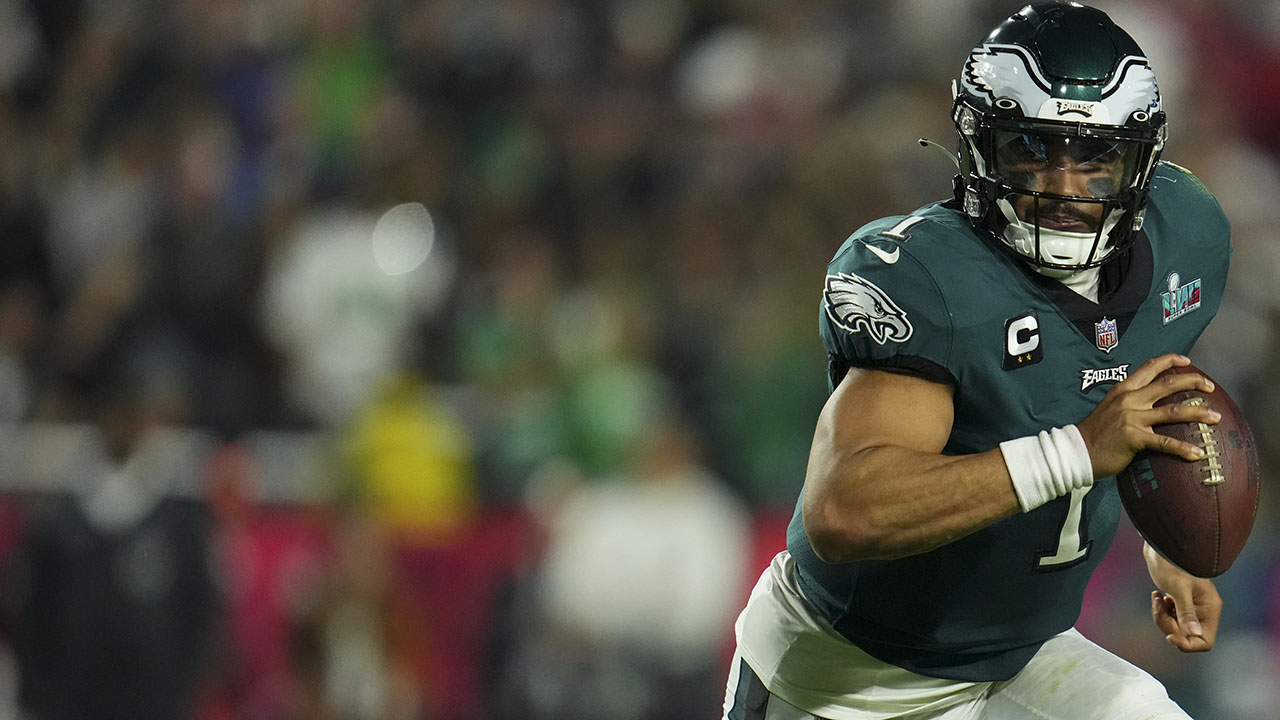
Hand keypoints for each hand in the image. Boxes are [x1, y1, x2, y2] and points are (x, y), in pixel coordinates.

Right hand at [1076, 353, 1218, 477]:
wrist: (1076, 451)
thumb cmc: (1094, 433)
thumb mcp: (1109, 408)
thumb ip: (1129, 402)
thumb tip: (1149, 403)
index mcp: (1123, 389)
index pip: (1149, 367)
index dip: (1170, 361)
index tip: (1187, 361)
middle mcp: (1129, 399)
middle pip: (1167, 384)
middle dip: (1193, 382)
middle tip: (1210, 387)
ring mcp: (1132, 418)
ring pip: (1173, 411)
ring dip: (1198, 413)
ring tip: (1216, 418)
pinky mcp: (1134, 438)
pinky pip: (1165, 441)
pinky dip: (1183, 448)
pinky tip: (1197, 452)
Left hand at [1144, 542, 1220, 651]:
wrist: (1160, 547)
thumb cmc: (1171, 563)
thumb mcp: (1178, 588)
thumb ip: (1186, 611)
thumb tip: (1193, 634)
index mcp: (1209, 608)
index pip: (1204, 641)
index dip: (1187, 643)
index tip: (1170, 635)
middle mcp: (1203, 610)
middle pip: (1186, 635)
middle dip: (1168, 624)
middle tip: (1160, 606)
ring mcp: (1191, 607)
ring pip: (1175, 627)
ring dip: (1162, 615)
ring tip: (1157, 597)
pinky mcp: (1179, 602)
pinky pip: (1169, 617)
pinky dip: (1161, 609)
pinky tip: (1157, 595)